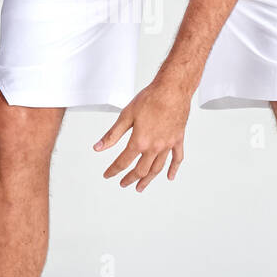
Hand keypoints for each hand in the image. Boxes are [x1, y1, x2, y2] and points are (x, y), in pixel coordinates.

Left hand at [93, 74, 191, 191]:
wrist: (172, 89)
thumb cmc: (150, 99)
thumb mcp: (126, 116)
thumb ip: (112, 135)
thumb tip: (98, 148)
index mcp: (139, 142)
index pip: (123, 162)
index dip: (113, 170)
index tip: (108, 175)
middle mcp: (154, 147)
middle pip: (141, 170)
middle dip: (130, 178)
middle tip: (123, 183)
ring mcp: (168, 145)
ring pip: (157, 168)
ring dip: (148, 179)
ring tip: (141, 186)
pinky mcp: (178, 139)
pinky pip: (177, 158)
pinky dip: (173, 169)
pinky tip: (169, 177)